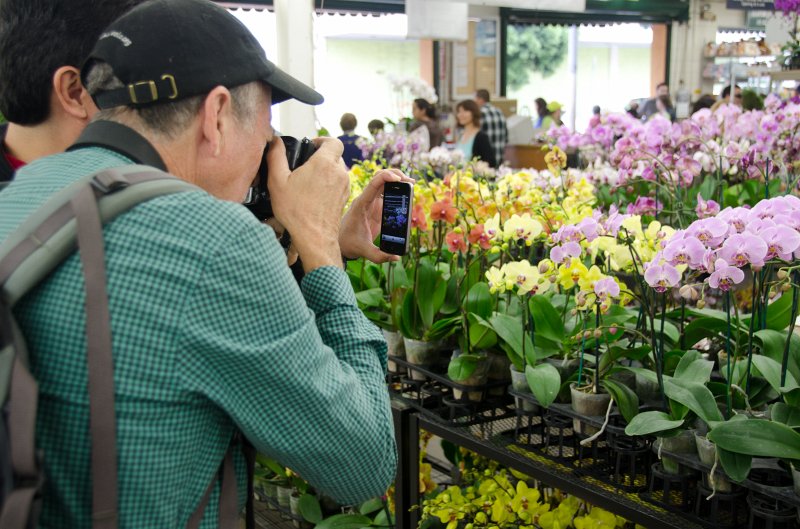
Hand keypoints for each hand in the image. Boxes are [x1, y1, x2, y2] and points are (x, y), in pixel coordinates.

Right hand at [267, 136, 348, 271]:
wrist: (314, 238)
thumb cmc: (296, 211)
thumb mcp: (277, 181)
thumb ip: (276, 157)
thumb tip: (274, 141)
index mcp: (325, 163)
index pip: (333, 141)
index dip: (321, 141)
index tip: (310, 147)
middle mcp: (339, 172)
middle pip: (334, 155)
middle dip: (320, 158)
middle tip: (304, 167)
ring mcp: (344, 186)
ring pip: (336, 170)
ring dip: (324, 172)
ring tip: (307, 183)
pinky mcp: (344, 198)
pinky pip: (338, 184)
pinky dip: (328, 184)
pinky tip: (313, 195)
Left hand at [340, 169, 414, 262]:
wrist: (341, 242)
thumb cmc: (350, 244)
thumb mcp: (364, 251)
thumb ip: (379, 256)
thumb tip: (397, 257)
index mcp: (360, 206)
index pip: (372, 185)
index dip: (386, 178)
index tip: (399, 179)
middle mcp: (365, 200)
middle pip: (379, 178)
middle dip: (394, 175)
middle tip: (409, 182)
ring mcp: (370, 201)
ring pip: (382, 181)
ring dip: (396, 178)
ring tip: (410, 184)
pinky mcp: (375, 205)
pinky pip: (385, 191)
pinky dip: (395, 187)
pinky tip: (406, 190)